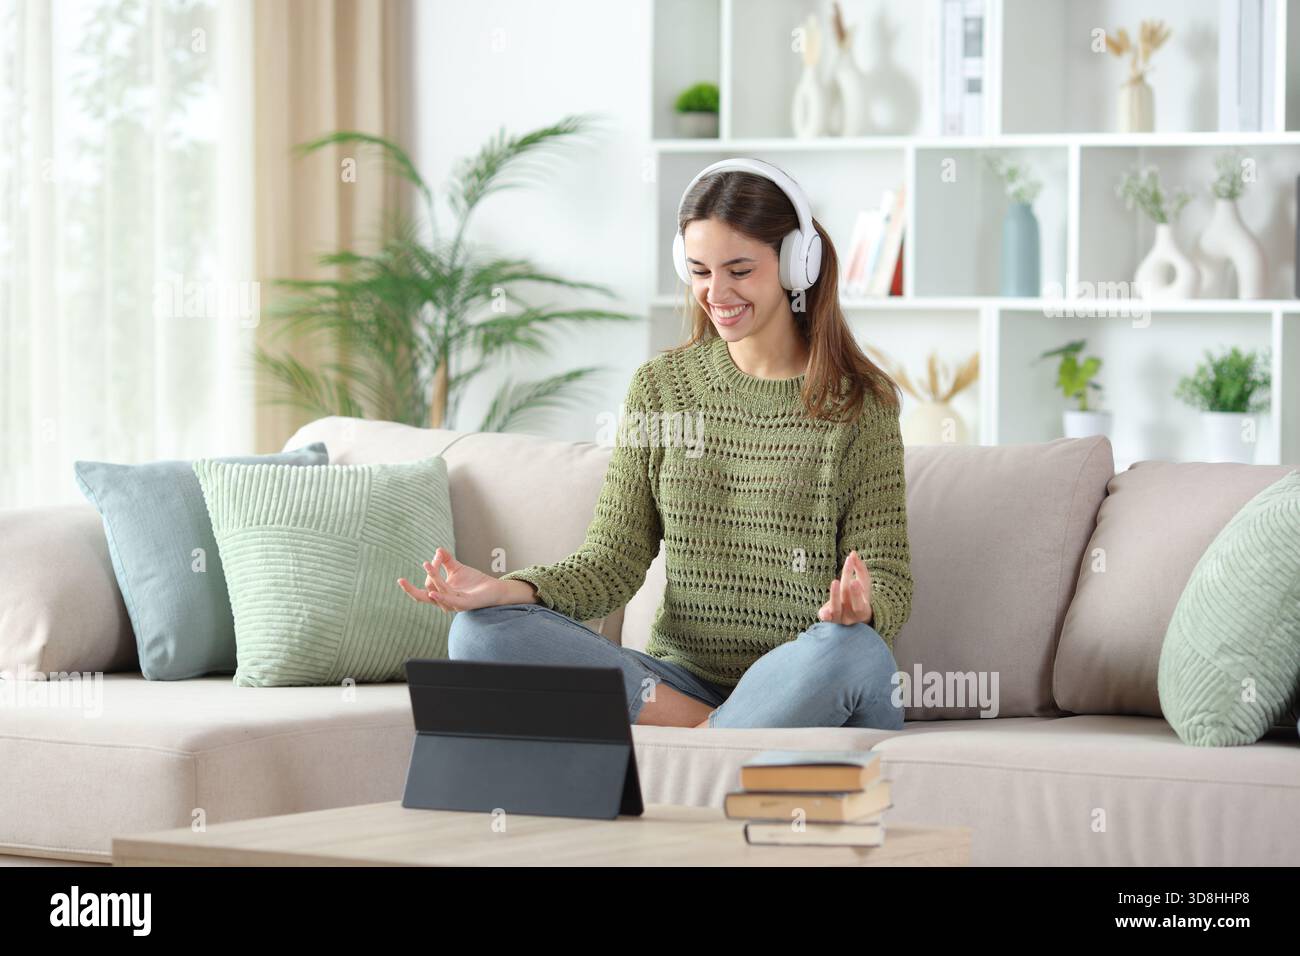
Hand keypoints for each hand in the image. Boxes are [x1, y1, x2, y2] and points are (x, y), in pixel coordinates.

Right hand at [396, 547, 522, 611]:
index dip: (429, 571)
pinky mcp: (465, 605)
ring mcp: (454, 604)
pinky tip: (433, 593)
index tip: (430, 560)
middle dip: (412, 589)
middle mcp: (445, 602)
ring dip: (433, 578)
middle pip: (424, 596)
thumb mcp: (456, 568)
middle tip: (400, 580)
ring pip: (438, 592)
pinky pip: (451, 602)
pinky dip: (441, 598)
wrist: (494, 588)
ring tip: (428, 565)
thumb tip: (438, 549)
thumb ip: (446, 560)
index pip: (426, 585)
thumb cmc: (474, 581)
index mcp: (441, 594)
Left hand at [817, 550, 872, 625]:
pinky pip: (826, 618)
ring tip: (835, 581)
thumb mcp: (863, 584)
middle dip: (854, 594)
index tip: (856, 581)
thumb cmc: (858, 597)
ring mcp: (840, 618)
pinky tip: (823, 613)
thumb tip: (853, 553)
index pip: (861, 601)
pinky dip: (825, 615)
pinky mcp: (829, 619)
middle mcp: (852, 616)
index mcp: (863, 609)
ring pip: (837, 609)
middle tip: (852, 581)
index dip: (859, 593)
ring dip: (835, 596)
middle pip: (852, 604)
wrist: (851, 619)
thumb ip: (860, 569)